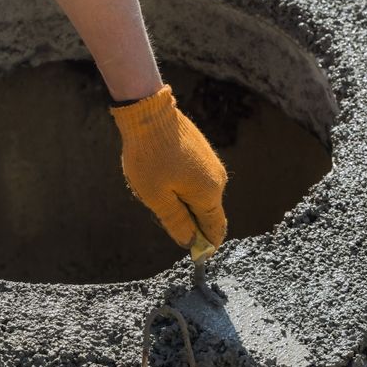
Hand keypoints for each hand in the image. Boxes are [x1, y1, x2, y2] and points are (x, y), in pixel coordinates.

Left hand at [111, 85, 227, 250]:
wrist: (149, 113)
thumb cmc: (150, 157)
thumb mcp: (156, 197)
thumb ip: (176, 223)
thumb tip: (190, 242)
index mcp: (209, 194)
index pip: (215, 229)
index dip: (205, 245)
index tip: (192, 253)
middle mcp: (217, 179)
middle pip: (206, 213)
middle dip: (186, 220)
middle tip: (157, 211)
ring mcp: (211, 163)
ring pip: (199, 195)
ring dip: (179, 200)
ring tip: (153, 187)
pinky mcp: (201, 152)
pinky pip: (194, 179)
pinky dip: (178, 184)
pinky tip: (158, 173)